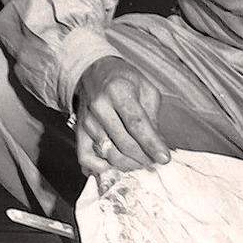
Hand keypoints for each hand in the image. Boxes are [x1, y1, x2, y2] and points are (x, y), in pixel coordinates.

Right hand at [72, 57, 170, 176]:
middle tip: (155, 161)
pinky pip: (87, 158)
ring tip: (141, 162)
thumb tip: (158, 144)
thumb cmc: (124, 81)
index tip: (164, 158)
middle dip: (144, 158)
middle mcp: (99, 106)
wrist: (93, 74)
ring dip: (129, 164)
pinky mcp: (78, 133)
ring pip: (110, 153)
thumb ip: (152, 116)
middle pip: (124, 142)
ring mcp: (87, 121)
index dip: (151, 143)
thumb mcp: (145, 89)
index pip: (136, 123)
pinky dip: (102, 167)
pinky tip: (116, 166)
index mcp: (118, 90)